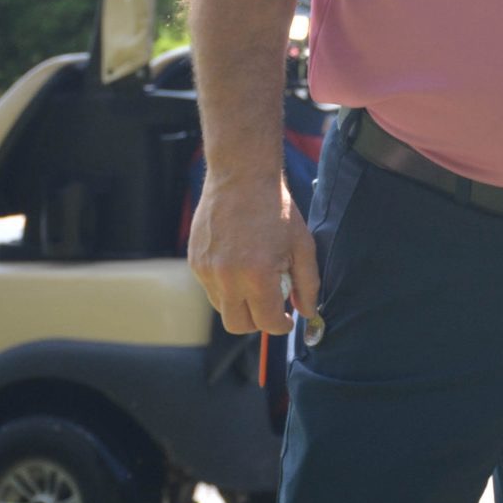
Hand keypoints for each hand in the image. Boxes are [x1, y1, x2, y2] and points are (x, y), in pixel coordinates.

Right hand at [188, 173, 320, 341]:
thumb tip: (307, 312)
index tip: (288, 319)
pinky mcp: (194, 262)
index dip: (281, 325)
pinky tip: (240, 262)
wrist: (241, 177)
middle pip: (238, 325)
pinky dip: (226, 286)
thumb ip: (308, 283)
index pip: (267, 322)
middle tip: (272, 306)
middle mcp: (226, 278)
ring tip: (256, 277)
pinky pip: (211, 288)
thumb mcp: (302, 244)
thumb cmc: (276, 208)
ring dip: (240, 303)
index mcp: (257, 275)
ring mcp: (206, 271)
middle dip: (258, 322)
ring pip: (222, 308)